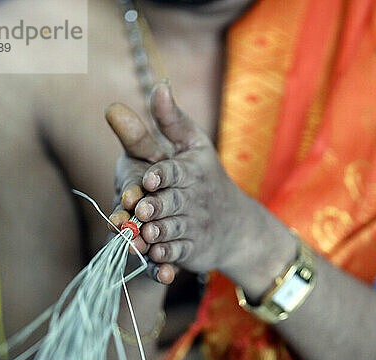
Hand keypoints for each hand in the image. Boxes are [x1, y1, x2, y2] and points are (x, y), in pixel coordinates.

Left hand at [108, 83, 296, 296]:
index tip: (148, 178)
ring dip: (157, 233)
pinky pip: (178, 254)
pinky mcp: (192, 249)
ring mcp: (193, 225)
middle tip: (141, 209)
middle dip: (155, 206)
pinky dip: (167, 259)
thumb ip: (170, 119)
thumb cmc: (204, 176)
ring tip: (143, 235)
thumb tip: (160, 83)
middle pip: (170, 201)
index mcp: (191, 169)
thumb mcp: (191, 145)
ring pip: (172, 229)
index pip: (174, 169)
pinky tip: (155, 260)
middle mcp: (192, 198)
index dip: (161, 174)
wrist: (235, 225)